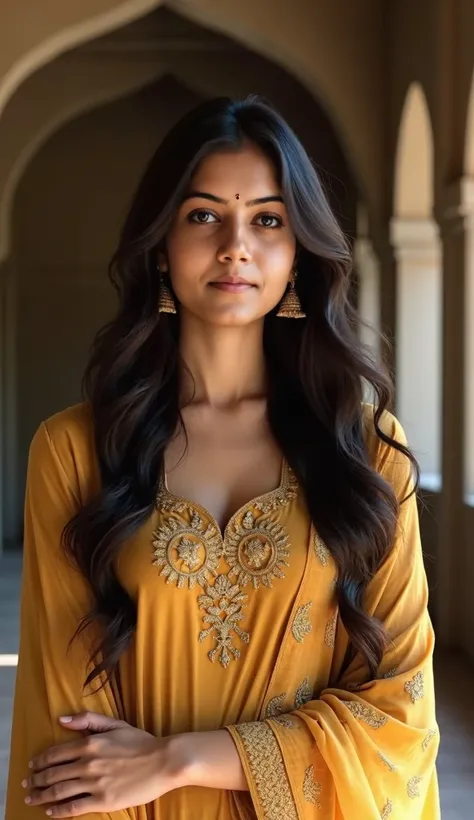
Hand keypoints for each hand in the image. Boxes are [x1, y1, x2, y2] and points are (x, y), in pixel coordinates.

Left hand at [23, 712, 183, 817]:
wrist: (163, 761)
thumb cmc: (141, 742)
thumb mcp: (115, 724)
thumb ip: (87, 720)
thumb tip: (61, 720)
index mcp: (90, 743)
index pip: (56, 753)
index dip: (40, 761)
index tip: (32, 766)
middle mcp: (88, 763)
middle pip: (53, 773)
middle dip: (36, 780)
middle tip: (27, 785)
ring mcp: (94, 783)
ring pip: (59, 791)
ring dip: (41, 795)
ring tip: (32, 798)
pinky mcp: (103, 801)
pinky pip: (73, 808)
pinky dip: (58, 811)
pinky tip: (50, 812)